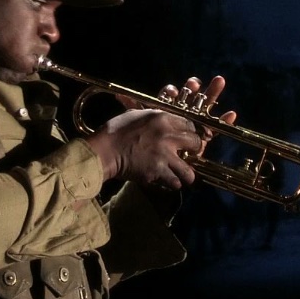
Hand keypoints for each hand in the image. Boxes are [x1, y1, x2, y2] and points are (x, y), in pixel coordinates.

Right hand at [85, 108, 203, 188]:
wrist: (104, 150)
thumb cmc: (115, 130)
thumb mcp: (136, 115)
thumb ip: (152, 116)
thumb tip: (161, 118)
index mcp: (162, 119)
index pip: (189, 124)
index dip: (191, 133)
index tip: (189, 139)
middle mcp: (167, 135)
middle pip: (195, 143)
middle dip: (195, 150)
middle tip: (190, 155)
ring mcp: (164, 155)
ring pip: (188, 170)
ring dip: (187, 174)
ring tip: (185, 177)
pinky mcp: (157, 171)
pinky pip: (174, 181)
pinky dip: (173, 184)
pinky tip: (170, 182)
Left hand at [118, 75, 237, 140]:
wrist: (153, 163)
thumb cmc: (146, 142)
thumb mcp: (140, 123)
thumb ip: (133, 107)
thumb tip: (118, 93)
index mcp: (167, 109)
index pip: (171, 97)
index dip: (172, 92)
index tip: (171, 91)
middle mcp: (182, 114)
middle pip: (190, 98)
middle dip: (194, 88)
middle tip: (195, 82)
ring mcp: (194, 124)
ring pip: (205, 107)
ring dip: (212, 94)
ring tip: (219, 81)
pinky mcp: (203, 137)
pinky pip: (215, 128)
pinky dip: (223, 121)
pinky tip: (232, 114)